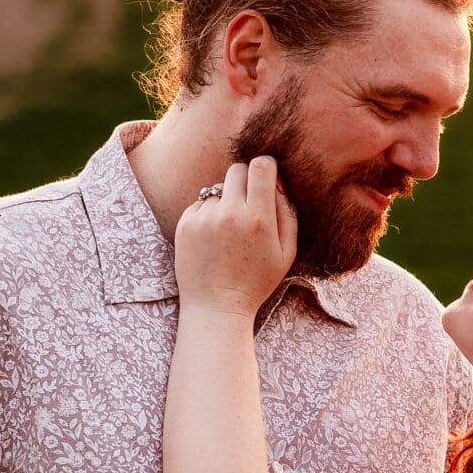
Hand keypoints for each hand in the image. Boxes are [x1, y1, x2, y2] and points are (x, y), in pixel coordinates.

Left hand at [175, 158, 297, 318]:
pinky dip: (208, 214)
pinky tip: (213, 239)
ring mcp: (204, 218)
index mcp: (258, 219)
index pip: (260, 166)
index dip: (266, 167)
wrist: (216, 307)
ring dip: (225, 200)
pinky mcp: (185, 224)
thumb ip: (287, 212)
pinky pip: (200, 203)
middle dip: (246, 180)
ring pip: (218, 188)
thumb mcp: (286, 252)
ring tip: (229, 231)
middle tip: (248, 203)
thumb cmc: (256, 281)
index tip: (266, 178)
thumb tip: (277, 181)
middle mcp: (229, 213)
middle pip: (237, 169)